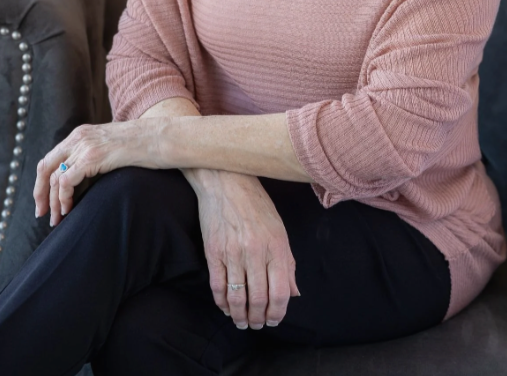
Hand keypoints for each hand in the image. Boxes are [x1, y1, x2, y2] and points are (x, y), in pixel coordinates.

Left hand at [33, 120, 160, 226]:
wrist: (162, 137)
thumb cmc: (145, 146)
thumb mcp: (112, 147)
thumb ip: (96, 156)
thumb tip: (84, 177)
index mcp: (82, 134)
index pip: (51, 158)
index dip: (43, 182)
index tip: (46, 202)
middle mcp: (79, 137)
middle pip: (45, 167)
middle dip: (40, 193)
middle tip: (44, 214)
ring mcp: (84, 146)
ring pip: (53, 177)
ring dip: (52, 202)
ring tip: (58, 219)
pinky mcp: (92, 157)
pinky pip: (65, 182)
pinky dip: (63, 199)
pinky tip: (70, 209)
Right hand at [189, 170, 299, 329]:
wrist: (226, 181)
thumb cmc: (256, 204)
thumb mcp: (279, 229)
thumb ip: (288, 262)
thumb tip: (293, 293)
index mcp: (276, 246)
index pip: (280, 292)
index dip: (278, 313)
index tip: (274, 320)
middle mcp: (256, 251)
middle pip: (258, 299)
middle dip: (259, 319)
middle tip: (258, 325)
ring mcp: (233, 253)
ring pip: (237, 297)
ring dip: (240, 316)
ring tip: (242, 322)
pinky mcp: (213, 252)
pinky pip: (217, 286)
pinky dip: (222, 303)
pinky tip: (226, 307)